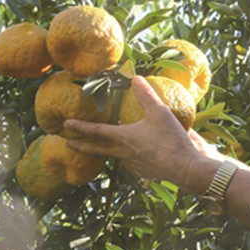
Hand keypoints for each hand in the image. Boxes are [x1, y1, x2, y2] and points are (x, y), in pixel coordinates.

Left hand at [65, 76, 207, 187]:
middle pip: (96, 149)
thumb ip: (146, 95)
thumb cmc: (170, 138)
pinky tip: (133, 156)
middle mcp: (123, 152)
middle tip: (67, 144)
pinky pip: (130, 164)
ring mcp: (133, 164)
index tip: (66, 124)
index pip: (96, 131)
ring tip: (100, 149)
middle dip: (80, 146)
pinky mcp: (144, 172)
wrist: (184, 167)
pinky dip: (127, 159)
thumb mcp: (159, 112)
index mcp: (123, 137)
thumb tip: (135, 77)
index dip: (80, 126)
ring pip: (113, 157)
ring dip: (103, 153)